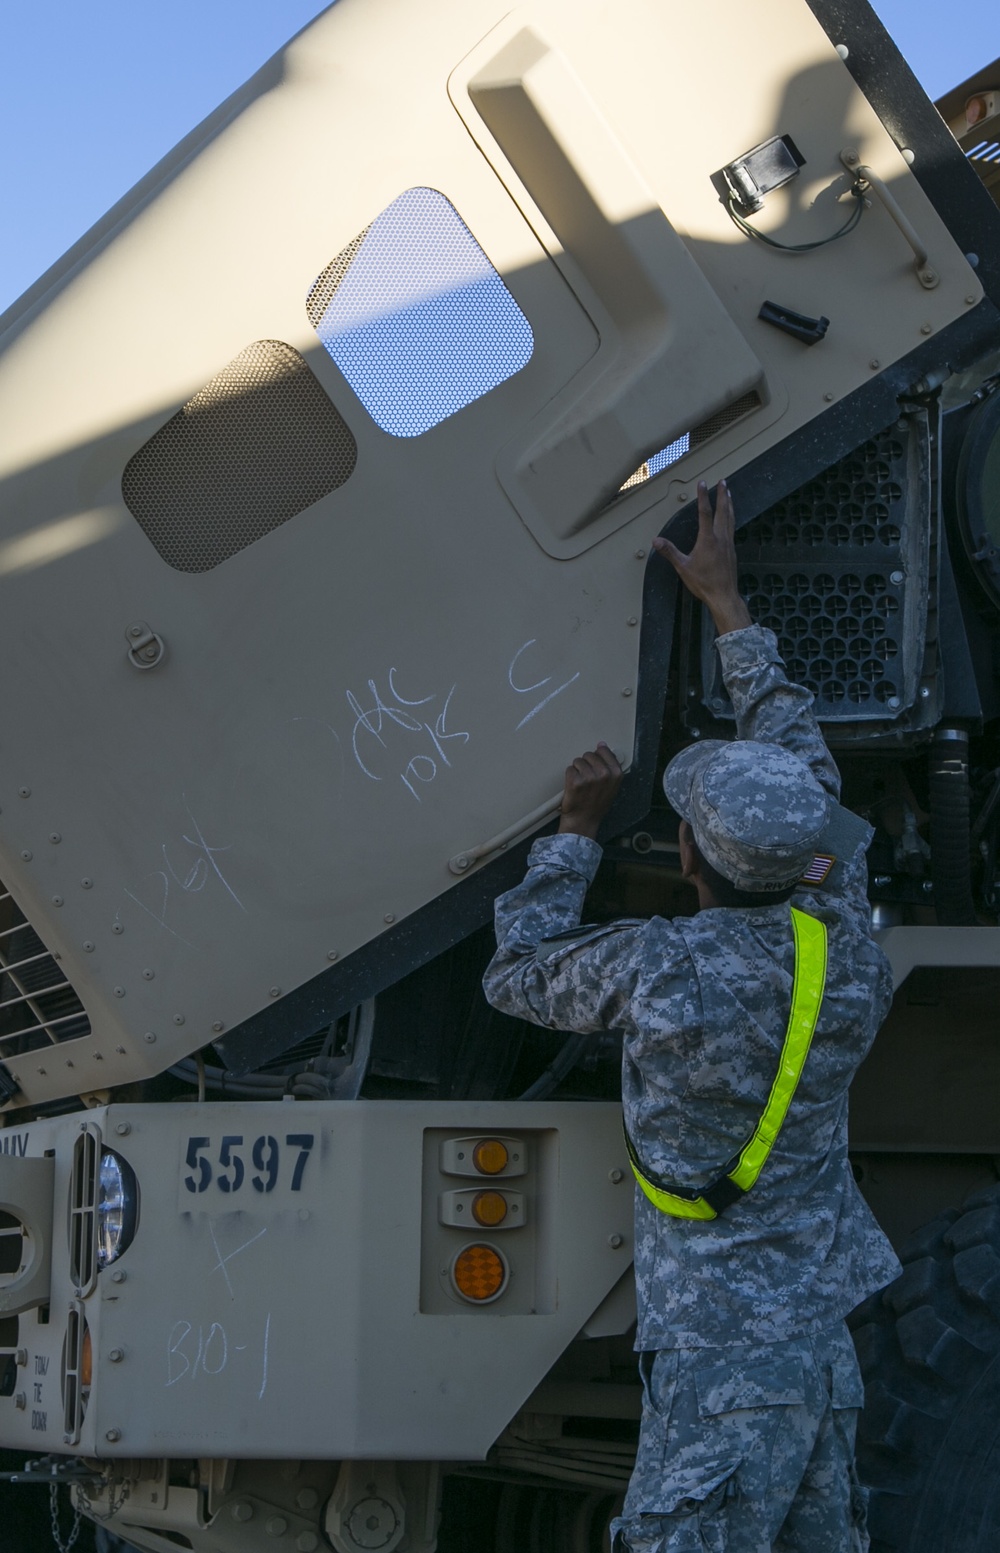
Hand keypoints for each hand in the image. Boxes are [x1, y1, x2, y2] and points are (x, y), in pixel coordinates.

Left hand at [558, 743, 622, 839]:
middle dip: (586, 764)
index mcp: (616, 773)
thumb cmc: (597, 804)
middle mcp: (604, 774)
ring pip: (578, 761)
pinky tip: (575, 787)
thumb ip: (610, 765)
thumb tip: (602, 746)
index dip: (597, 758)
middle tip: (587, 780)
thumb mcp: (612, 785)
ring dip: (577, 770)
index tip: (595, 766)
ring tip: (581, 784)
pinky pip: (569, 769)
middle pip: (589, 755)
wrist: (583, 820)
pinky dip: (570, 777)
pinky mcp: (575, 781)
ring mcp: (589, 777)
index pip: (604, 751)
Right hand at [652, 480, 751, 635]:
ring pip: (730, 518)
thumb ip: (670, 552)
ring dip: (729, 504)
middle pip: (722, 511)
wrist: (723, 595)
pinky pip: (732, 528)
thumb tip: (656, 541)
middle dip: (722, 495)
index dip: (703, 496)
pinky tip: (730, 518)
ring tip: (729, 493)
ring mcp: (728, 543)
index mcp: (708, 540)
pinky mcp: (732, 550)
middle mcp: (720, 538)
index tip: (703, 483)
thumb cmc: (704, 583)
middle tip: (723, 482)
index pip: (705, 512)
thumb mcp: (683, 567)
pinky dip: (731, 517)